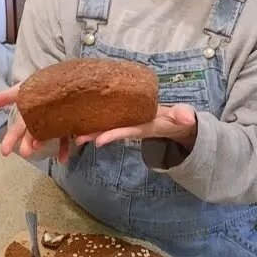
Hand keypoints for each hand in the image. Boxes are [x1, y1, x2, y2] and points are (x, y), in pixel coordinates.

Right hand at [0, 85, 72, 163]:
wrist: (66, 77)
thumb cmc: (41, 84)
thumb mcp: (22, 88)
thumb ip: (4, 97)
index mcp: (30, 115)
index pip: (18, 129)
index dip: (10, 139)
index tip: (4, 152)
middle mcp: (42, 121)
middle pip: (34, 134)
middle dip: (28, 143)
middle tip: (25, 152)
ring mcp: (57, 123)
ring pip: (50, 136)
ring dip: (46, 144)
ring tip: (42, 149)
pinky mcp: (72, 123)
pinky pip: (69, 137)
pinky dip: (65, 148)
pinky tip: (63, 159)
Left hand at [75, 104, 197, 148]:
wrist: (175, 123)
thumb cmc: (178, 118)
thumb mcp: (184, 117)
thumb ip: (185, 116)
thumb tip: (188, 118)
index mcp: (144, 126)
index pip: (127, 131)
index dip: (113, 135)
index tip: (99, 141)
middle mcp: (132, 127)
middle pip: (110, 131)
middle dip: (92, 136)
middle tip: (74, 139)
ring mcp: (127, 123)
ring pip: (104, 127)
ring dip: (87, 130)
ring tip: (69, 132)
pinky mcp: (123, 118)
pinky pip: (105, 120)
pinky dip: (92, 120)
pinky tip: (77, 117)